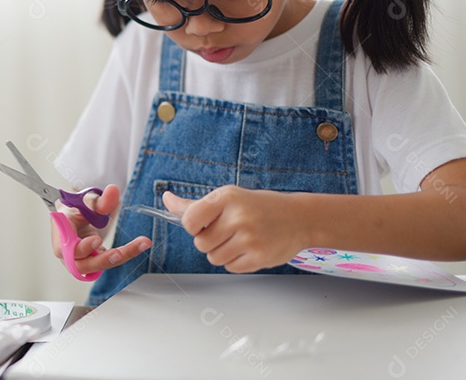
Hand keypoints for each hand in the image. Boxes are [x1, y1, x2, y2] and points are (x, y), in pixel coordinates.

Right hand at [51, 184, 151, 274]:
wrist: (76, 215)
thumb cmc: (75, 208)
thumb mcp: (86, 200)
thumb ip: (99, 200)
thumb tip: (113, 191)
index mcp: (60, 234)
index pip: (65, 249)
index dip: (81, 249)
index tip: (97, 240)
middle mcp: (67, 252)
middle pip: (80, 265)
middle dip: (102, 260)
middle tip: (119, 253)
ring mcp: (80, 259)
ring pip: (97, 266)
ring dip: (118, 258)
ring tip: (139, 244)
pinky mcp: (93, 261)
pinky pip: (108, 262)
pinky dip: (124, 255)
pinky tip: (139, 245)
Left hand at [163, 185, 305, 272]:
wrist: (298, 218)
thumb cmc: (258, 206)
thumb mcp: (227, 198)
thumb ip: (195, 204)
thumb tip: (166, 199)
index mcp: (226, 197)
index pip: (189, 220)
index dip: (193, 226)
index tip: (203, 224)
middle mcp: (237, 216)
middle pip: (200, 243)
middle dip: (209, 241)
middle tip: (227, 232)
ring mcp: (249, 238)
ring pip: (213, 258)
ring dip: (222, 252)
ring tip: (239, 240)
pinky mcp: (259, 257)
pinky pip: (230, 267)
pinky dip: (235, 262)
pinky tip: (249, 249)